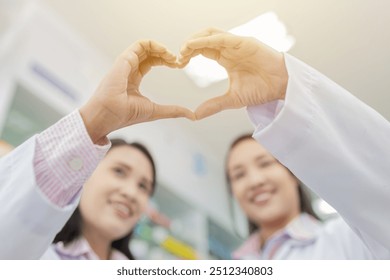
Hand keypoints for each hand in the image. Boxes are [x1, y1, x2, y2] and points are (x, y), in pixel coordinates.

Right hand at [80, 40, 194, 143]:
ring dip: (161, 48)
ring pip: (144, 46)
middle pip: (148, 53)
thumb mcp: (156, 111)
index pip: (150, 62)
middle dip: (165, 54)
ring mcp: (125, 63)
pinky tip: (165, 53)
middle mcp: (128, 69)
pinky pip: (139, 44)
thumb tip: (192, 116)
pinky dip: (154, 44)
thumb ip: (173, 111)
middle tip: (177, 60)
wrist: (109, 116)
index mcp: (133, 79)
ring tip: (172, 56)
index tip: (178, 66)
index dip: (165, 61)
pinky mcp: (124, 59)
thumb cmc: (126, 115)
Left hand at [178, 28, 288, 119]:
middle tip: (178, 57)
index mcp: (225, 58)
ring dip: (195, 39)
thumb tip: (195, 115)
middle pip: (203, 39)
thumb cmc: (261, 90)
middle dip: (188, 45)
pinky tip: (196, 46)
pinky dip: (207, 40)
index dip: (189, 54)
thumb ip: (214, 105)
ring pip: (211, 33)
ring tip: (184, 50)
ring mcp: (237, 44)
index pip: (202, 50)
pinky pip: (223, 37)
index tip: (179, 64)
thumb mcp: (232, 100)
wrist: (283, 87)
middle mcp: (229, 48)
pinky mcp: (245, 42)